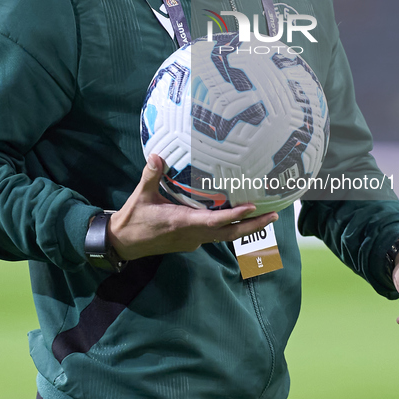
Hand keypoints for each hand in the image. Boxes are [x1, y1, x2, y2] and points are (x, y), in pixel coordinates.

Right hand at [107, 154, 278, 261]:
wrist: (123, 243)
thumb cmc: (133, 219)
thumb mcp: (140, 196)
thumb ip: (150, 175)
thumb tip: (157, 155)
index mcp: (181, 222)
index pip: (214, 221)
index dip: (235, 215)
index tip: (253, 207)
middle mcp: (192, 234)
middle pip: (229, 234)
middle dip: (253, 226)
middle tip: (275, 216)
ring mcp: (192, 240)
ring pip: (225, 236)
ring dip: (246, 228)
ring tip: (266, 216)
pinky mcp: (191, 241)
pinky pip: (216, 235)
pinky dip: (230, 227)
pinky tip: (239, 217)